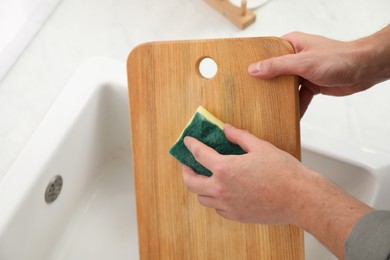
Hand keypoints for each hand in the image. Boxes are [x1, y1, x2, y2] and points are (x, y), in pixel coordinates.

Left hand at [182, 123, 309, 223]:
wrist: (299, 198)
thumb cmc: (283, 172)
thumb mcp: (260, 146)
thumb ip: (239, 136)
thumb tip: (226, 129)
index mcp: (225, 169)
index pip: (199, 155)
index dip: (191, 146)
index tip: (188, 142)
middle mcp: (222, 189)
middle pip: (191, 183)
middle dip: (186, 172)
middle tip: (188, 165)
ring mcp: (228, 205)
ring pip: (203, 199)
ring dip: (200, 188)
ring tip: (205, 179)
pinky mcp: (238, 216)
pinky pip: (218, 209)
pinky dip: (214, 200)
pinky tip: (221, 194)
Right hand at [248, 26, 389, 116]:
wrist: (362, 70)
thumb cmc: (337, 58)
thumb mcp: (302, 62)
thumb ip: (277, 66)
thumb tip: (254, 69)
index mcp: (291, 44)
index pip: (267, 53)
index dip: (255, 64)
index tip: (242, 75)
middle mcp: (295, 58)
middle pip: (274, 72)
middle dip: (265, 85)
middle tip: (251, 96)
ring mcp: (302, 72)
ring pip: (285, 88)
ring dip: (280, 98)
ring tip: (266, 109)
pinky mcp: (311, 85)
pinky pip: (298, 98)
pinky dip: (295, 107)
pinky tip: (288, 117)